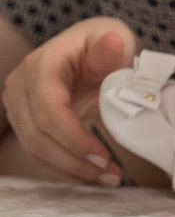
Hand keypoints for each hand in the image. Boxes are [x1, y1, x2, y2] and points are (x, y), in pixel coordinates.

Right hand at [2, 18, 134, 183]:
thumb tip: (112, 42)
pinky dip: (64, 166)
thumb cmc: (105, 43)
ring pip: (35, 148)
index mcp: (42, 64)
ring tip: (108, 178)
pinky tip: (90, 174)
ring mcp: (18, 104)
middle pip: (38, 136)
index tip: (103, 156)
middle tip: (111, 175)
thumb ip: (111, 46)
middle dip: (74, 161)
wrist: (90, 48)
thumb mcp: (115, 38)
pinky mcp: (24, 121)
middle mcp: (20, 85)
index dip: (73, 138)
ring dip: (71, 169)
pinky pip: (39, 150)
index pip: (48, 110)